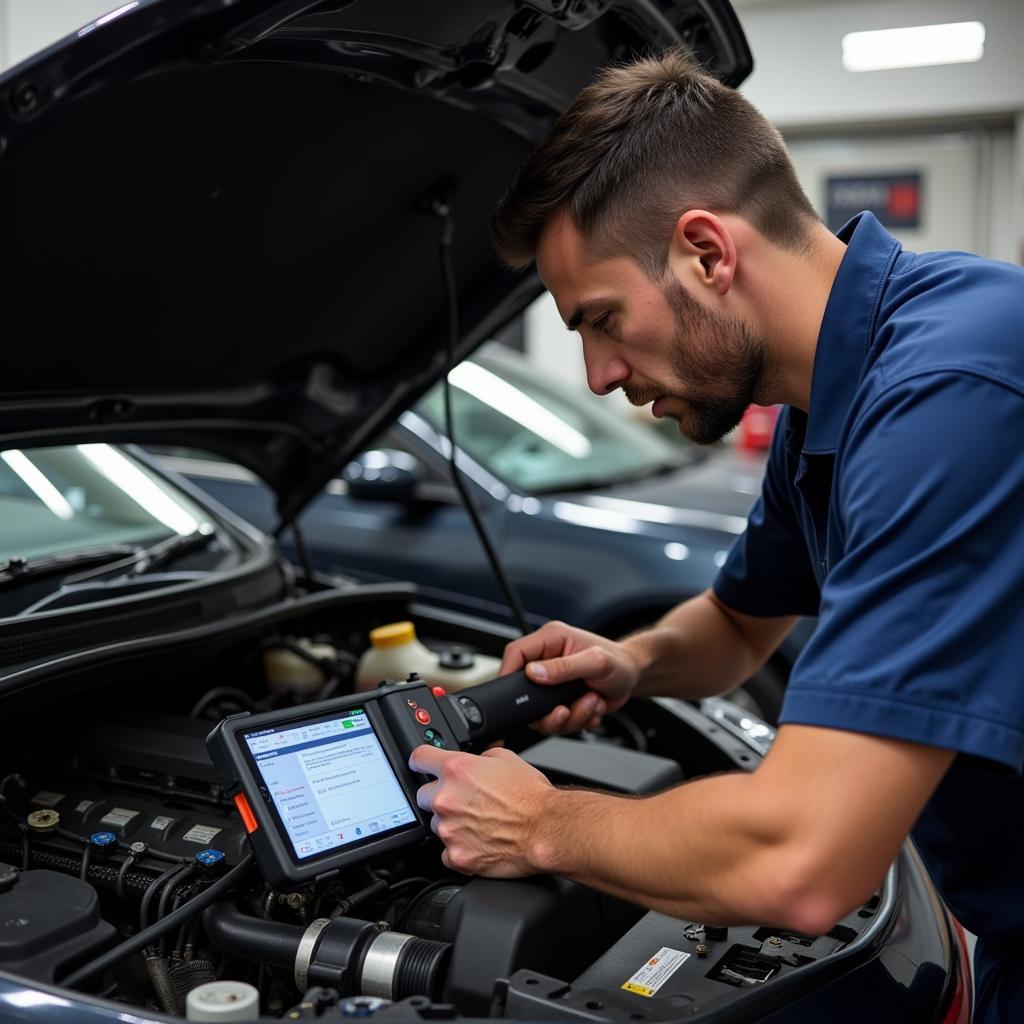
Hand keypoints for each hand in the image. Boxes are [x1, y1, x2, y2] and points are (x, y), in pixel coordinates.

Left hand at [410, 745, 552, 876]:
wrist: (546, 829)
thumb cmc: (531, 796)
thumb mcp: (506, 758)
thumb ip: (480, 758)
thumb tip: (474, 761)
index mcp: (456, 770)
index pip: (419, 758)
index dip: (421, 761)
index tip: (421, 765)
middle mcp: (447, 798)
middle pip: (423, 795)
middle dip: (440, 796)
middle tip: (465, 801)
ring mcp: (449, 829)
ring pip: (437, 825)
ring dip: (451, 823)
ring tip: (479, 823)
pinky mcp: (457, 856)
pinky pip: (447, 852)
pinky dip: (460, 848)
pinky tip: (479, 842)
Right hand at [499, 620, 640, 733]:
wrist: (633, 677)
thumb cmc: (619, 662)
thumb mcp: (595, 661)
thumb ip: (563, 667)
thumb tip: (533, 673)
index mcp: (551, 640)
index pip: (515, 653)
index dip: (508, 673)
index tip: (512, 694)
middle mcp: (548, 661)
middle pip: (524, 691)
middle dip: (547, 709)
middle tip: (567, 709)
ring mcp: (553, 684)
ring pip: (541, 714)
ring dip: (569, 716)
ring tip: (590, 703)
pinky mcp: (560, 701)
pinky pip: (557, 722)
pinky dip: (576, 721)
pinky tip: (591, 707)